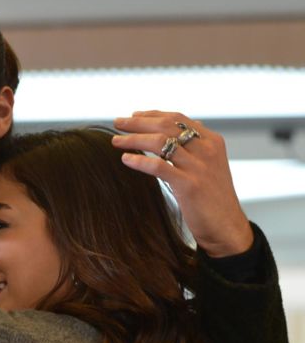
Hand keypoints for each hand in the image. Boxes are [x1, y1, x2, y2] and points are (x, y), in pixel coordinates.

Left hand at [112, 111, 252, 257]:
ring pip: (160, 142)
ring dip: (133, 138)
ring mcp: (199, 167)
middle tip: (117, 123)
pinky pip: (159, 167)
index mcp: (212, 141)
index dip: (152, 114)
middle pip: (166, 126)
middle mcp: (207, 150)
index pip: (177, 118)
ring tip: (115, 141)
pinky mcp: (190, 185)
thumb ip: (198, 146)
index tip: (132, 116)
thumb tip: (187, 126)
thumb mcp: (210, 166)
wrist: (227, 228)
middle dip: (138, 123)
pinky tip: (125, 159)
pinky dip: (140, 161)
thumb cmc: (213, 199)